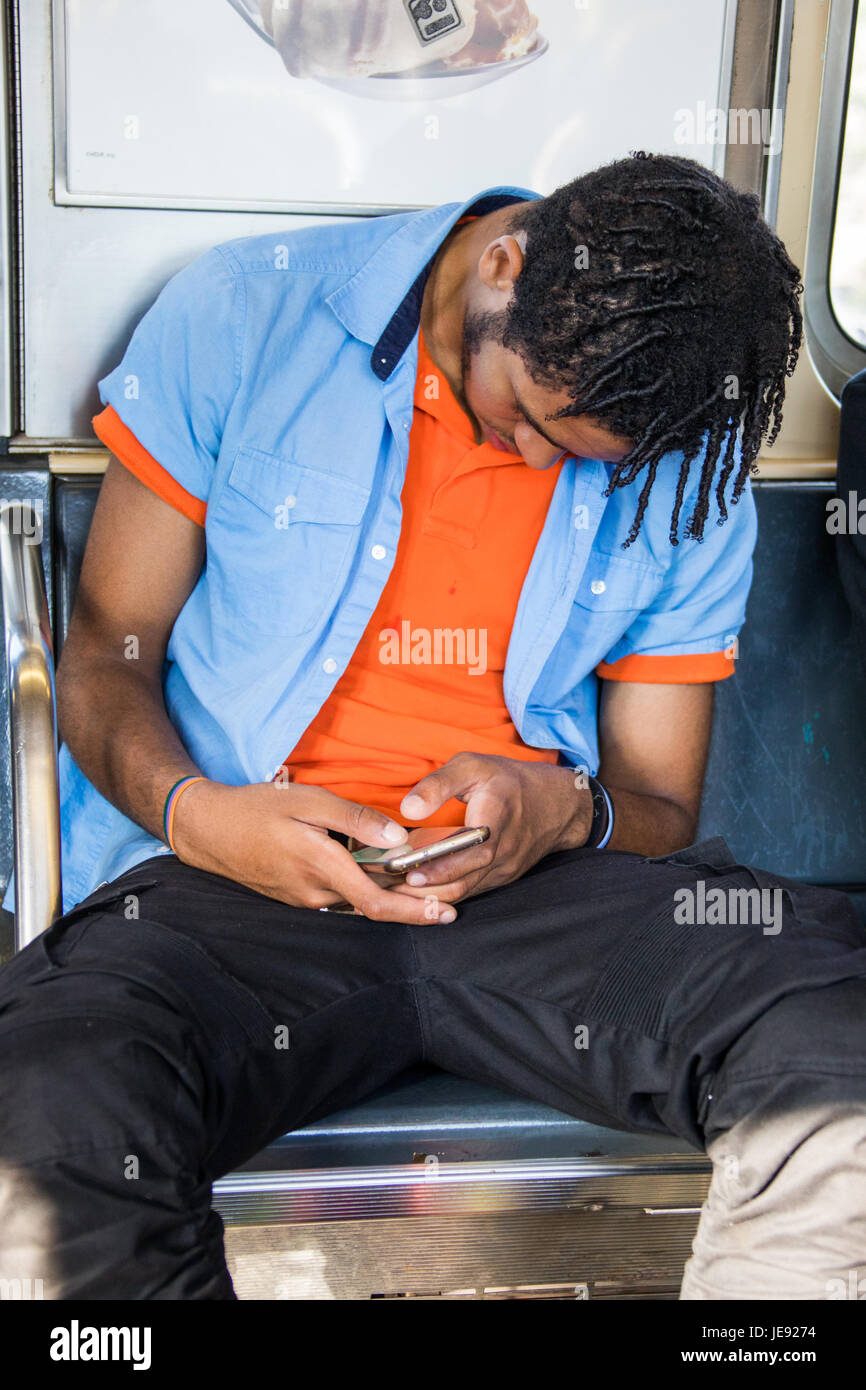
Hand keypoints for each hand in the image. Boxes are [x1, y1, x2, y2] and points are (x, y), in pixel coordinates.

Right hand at [170, 778, 456, 923]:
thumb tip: (398, 838)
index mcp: (320, 867)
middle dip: (412, 906)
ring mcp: (305, 899)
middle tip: (449, 905)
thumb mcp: (309, 801)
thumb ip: (355, 819)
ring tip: (425, 886)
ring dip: (390, 897)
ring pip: (357, 902)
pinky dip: (366, 890)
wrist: (208, 829)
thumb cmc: (256, 809)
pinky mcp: (298, 897)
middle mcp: (315, 893)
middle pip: (373, 906)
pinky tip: (383, 877)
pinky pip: (340, 897)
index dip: (413, 912)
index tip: (444, 912)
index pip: (375, 902)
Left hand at [394, 753, 593, 903]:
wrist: (555, 804)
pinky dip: (445, 894)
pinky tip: (419, 892)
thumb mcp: (473, 766)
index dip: (441, 865)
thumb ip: (438, 784)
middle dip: (425, 888)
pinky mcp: (502, 878)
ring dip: (431, 896)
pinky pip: (471, 891)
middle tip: (390, 888)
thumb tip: (408, 809)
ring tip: (396, 893)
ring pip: (466, 891)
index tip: (411, 872)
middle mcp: (504, 850)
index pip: (470, 849)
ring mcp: (505, 868)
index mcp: (497, 817)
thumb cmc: (507, 781)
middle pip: (464, 879)